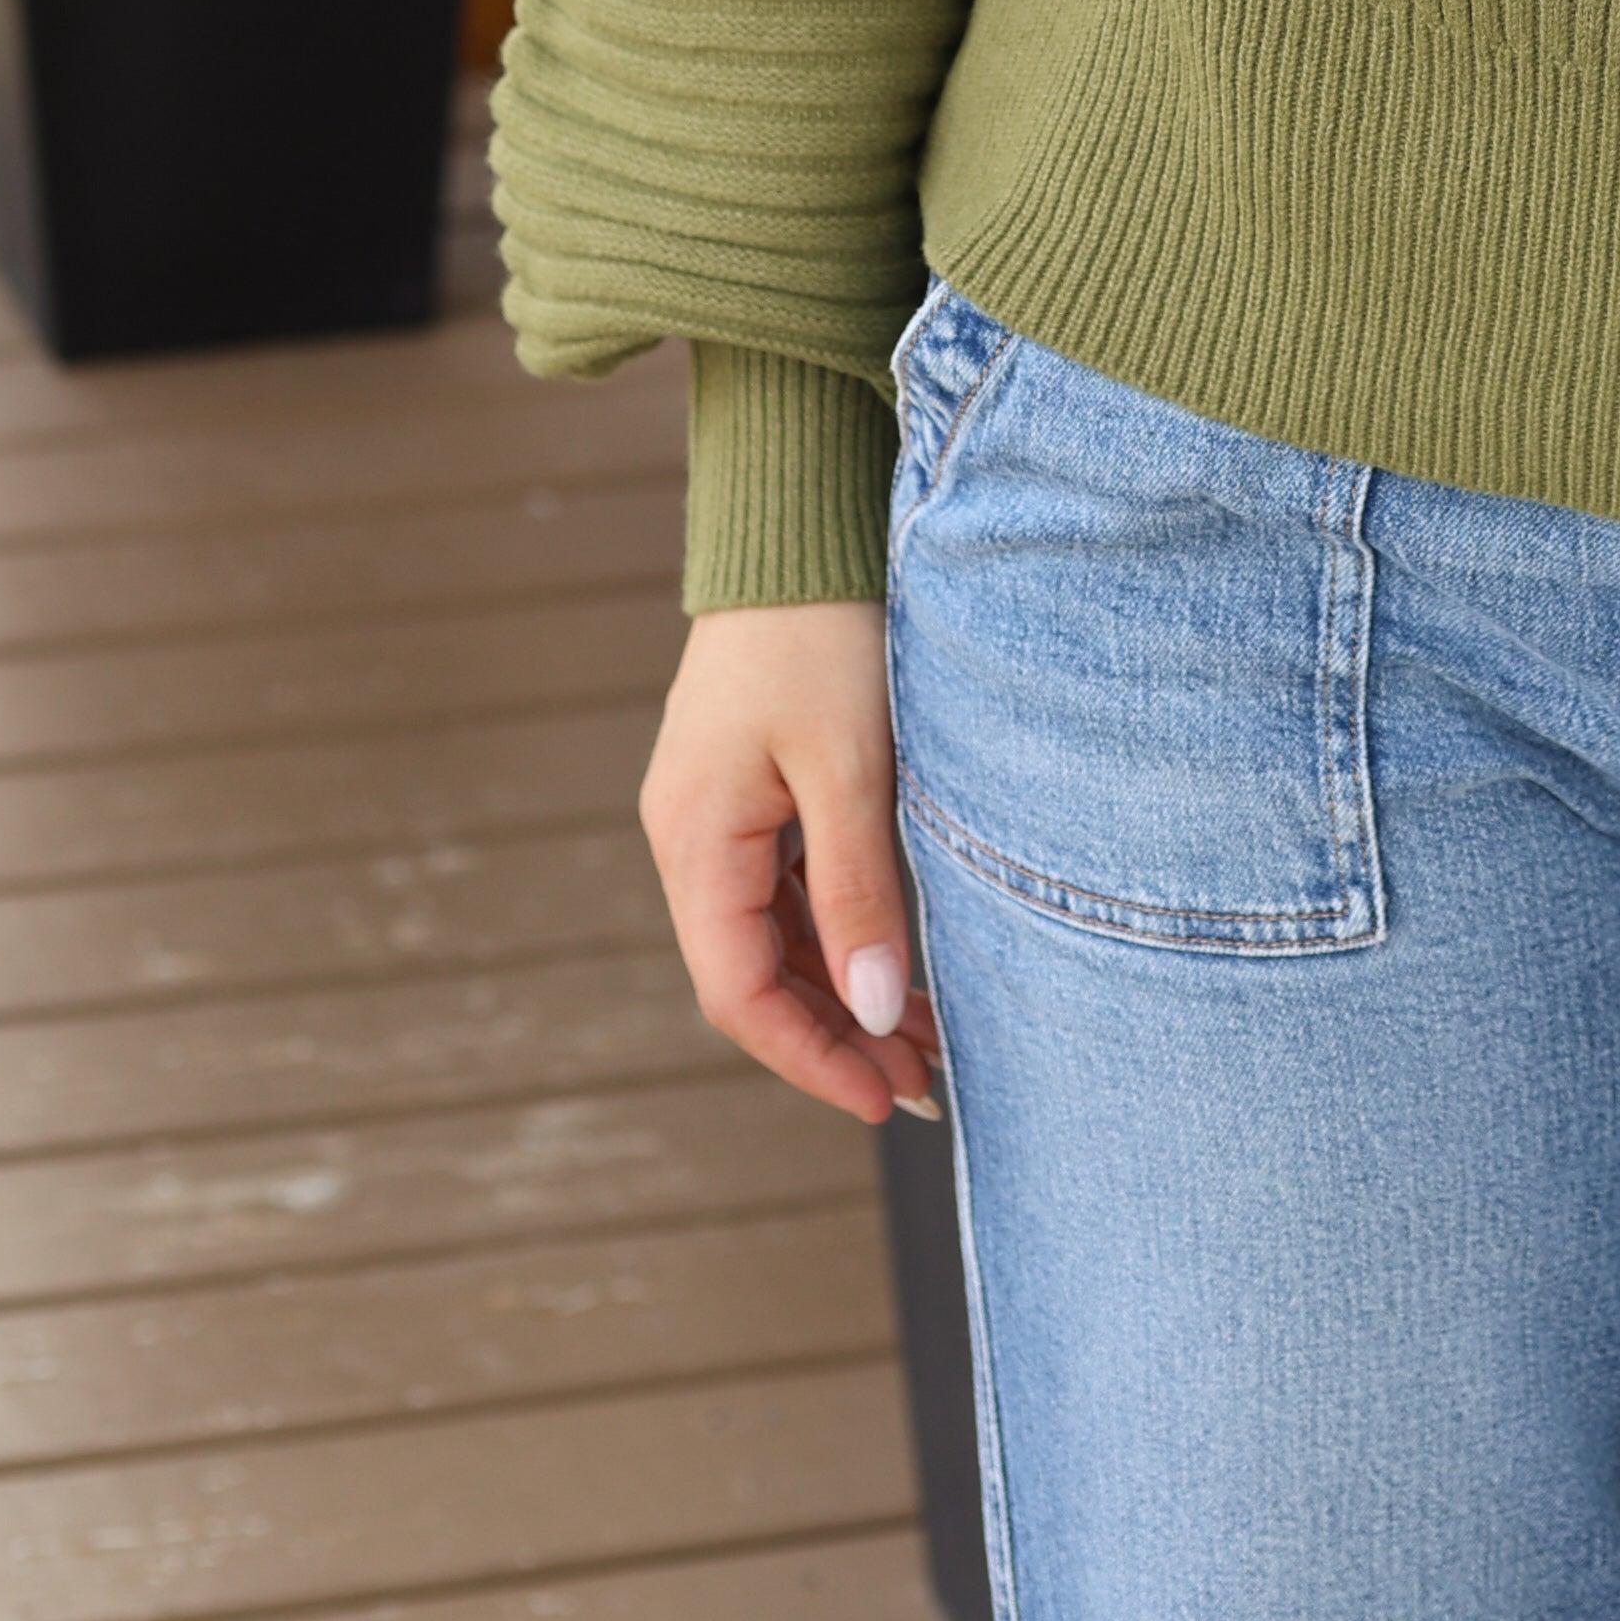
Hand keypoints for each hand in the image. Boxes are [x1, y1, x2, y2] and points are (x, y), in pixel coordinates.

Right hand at [640, 599, 943, 1127]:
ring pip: (773, 938)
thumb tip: (878, 1010)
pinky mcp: (750, 788)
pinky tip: (898, 957)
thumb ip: (857, 891)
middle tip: (927, 1081)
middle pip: (754, 975)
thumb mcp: (850, 766)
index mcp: (694, 837)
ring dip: (843, 991)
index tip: (887, 1097)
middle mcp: (690, 835)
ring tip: (929, 1037)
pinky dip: (840, 934)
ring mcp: (717, 813)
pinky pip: (786, 891)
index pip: (738, 991)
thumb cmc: (825, 633)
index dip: (811, 1057)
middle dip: (837, 1036)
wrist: (801, 523)